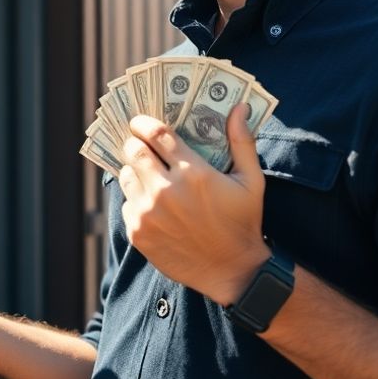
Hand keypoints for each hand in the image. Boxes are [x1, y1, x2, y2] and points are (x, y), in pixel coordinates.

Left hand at [118, 104, 270, 304]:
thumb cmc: (243, 222)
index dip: (144, 123)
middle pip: (133, 151)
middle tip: (140, 144)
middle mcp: (166, 191)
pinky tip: (153, 205)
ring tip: (149, 176)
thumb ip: (242, 141)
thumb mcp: (251, 180)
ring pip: (126, 177)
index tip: (139, 120)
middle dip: (134, 143)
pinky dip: (135, 200)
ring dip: (134, 172)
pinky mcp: (138, 234)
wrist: (232, 272)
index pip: (157, 135)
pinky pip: (126, 205)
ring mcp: (149, 214)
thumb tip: (239, 106)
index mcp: (193, 174)